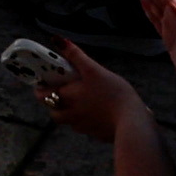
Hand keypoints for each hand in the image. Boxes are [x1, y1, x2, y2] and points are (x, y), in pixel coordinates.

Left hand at [26, 38, 146, 140]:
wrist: (135, 124)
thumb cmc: (114, 95)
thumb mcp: (94, 70)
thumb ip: (75, 55)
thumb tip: (57, 39)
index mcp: (66, 98)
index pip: (41, 95)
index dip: (41, 88)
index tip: (46, 80)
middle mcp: (71, 116)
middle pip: (54, 111)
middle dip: (55, 102)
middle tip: (65, 90)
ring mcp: (84, 128)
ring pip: (70, 121)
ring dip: (71, 112)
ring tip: (84, 100)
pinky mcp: (97, 135)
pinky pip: (87, 128)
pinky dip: (88, 120)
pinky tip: (100, 112)